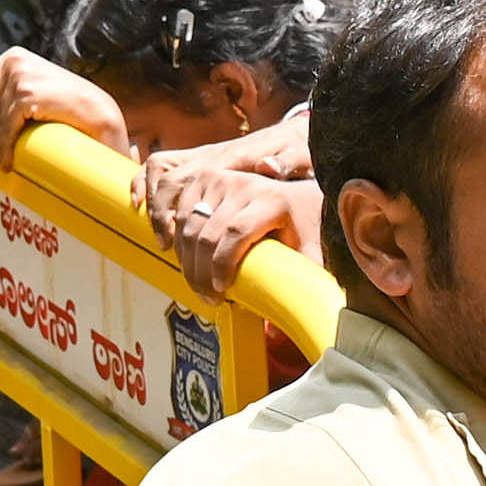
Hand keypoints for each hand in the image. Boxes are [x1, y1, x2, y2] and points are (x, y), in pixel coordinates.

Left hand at [0, 46, 129, 164]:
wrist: (107, 120)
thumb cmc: (73, 113)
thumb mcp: (39, 92)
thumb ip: (14, 91)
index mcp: (16, 57)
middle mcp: (15, 59)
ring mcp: (21, 75)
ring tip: (6, 160)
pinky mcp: (27, 94)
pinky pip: (4, 126)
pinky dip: (4, 147)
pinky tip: (10, 162)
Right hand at [143, 156, 318, 292]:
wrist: (296, 192)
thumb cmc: (305, 225)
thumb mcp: (313, 250)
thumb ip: (308, 278)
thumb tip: (297, 307)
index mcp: (273, 200)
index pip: (236, 232)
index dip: (222, 264)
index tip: (221, 289)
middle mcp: (245, 184)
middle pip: (207, 231)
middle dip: (201, 271)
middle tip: (207, 297)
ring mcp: (222, 178)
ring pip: (188, 222)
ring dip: (185, 258)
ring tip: (196, 283)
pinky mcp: (205, 177)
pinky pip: (179, 209)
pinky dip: (172, 233)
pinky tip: (176, 254)